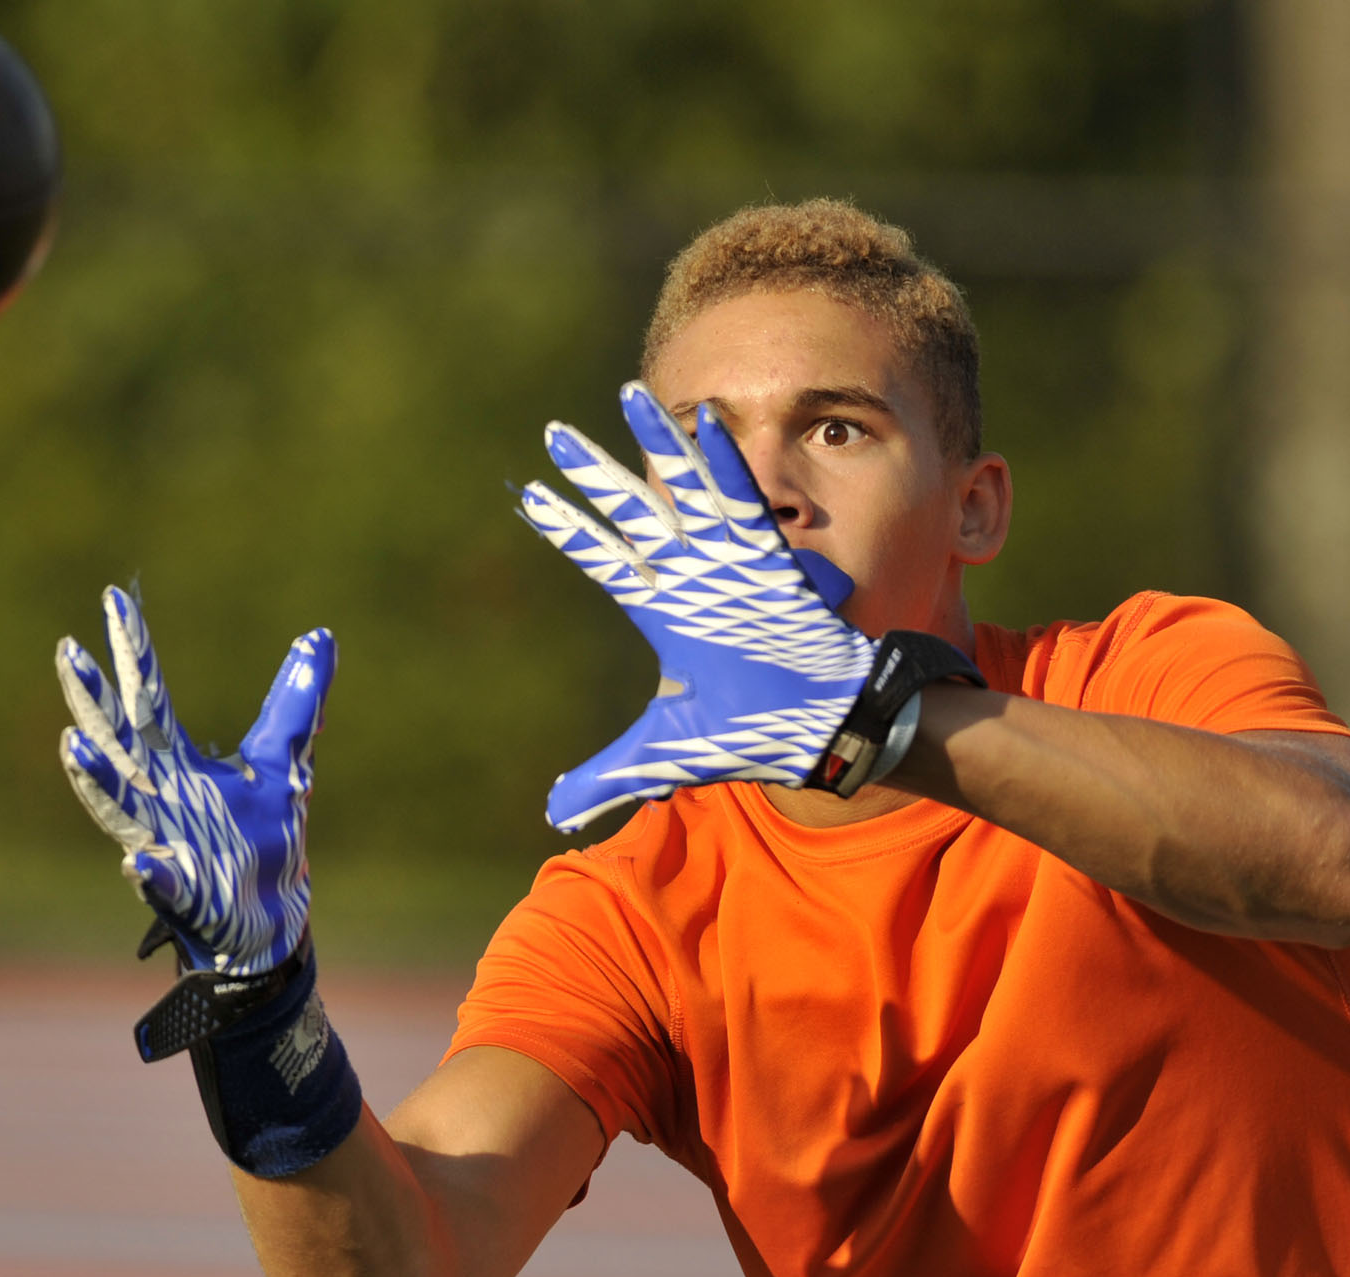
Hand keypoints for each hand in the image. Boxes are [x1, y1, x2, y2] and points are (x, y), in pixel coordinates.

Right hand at [56, 586, 333, 973]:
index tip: (114, 597)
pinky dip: (150, 874)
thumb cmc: (263, 838)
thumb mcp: (284, 762)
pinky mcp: (182, 891)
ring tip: (73, 745)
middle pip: (121, 740)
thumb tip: (321, 635)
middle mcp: (159, 795)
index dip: (133, 650)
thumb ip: (297, 702)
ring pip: (119, 807)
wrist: (268, 918)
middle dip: (93, 699)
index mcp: (178, 762)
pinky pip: (159, 883)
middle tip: (68, 652)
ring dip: (98, 778)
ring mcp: (163, 842)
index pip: (150, 697)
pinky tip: (140, 862)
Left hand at [520, 382, 877, 830]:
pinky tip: (707, 417)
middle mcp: (689, 578)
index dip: (567, 528)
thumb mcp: (665, 753)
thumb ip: (608, 774)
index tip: (528, 496)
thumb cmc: (751, 736)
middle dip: (594, 473)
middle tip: (554, 434)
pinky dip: (724, 462)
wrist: (822, 730)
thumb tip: (554, 812)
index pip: (604, 559)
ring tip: (630, 392)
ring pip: (682, 489)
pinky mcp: (768, 561)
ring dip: (656, 442)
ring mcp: (727, 563)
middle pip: (631, 511)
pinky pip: (742, 500)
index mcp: (664, 613)